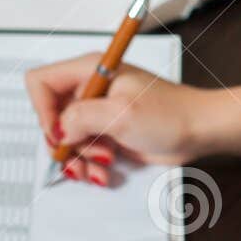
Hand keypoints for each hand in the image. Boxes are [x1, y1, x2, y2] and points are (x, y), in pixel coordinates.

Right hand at [23, 56, 218, 184]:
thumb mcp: (122, 113)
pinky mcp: (106, 130)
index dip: (42, 110)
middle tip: (83, 156)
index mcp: (91, 70)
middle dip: (64, 143)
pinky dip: (89, 164)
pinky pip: (83, 150)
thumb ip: (82, 117)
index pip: (41, 82)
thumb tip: (58, 130)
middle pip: (51, 116)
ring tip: (101, 166)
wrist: (199, 129)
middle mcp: (90, 88)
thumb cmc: (170, 114)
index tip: (59, 133)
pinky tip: (105, 171)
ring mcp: (98, 111)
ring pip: (66, 138)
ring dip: (78, 158)